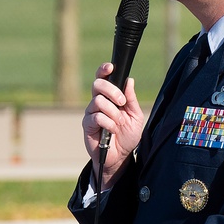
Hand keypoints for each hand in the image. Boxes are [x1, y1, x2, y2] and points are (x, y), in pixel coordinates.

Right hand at [82, 63, 144, 186]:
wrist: (120, 156)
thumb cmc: (127, 135)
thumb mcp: (135, 116)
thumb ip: (132, 99)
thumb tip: (129, 80)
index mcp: (109, 97)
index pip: (103, 78)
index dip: (104, 70)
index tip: (111, 67)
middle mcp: (98, 102)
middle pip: (97, 84)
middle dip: (111, 90)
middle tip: (122, 101)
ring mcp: (91, 112)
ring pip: (98, 101)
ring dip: (113, 112)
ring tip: (119, 123)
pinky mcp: (87, 125)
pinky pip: (96, 117)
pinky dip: (108, 123)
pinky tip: (112, 130)